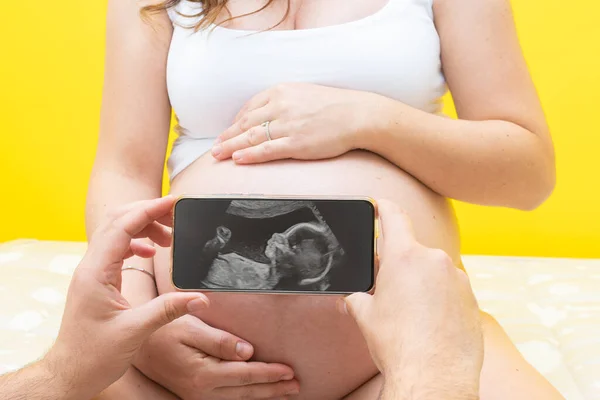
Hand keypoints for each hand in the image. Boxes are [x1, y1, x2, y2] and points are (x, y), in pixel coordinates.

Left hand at [43, 196, 208, 398]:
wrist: (70, 372)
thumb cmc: (94, 355)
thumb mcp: (135, 332)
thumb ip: (168, 310)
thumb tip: (201, 298)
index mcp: (96, 272)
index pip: (122, 226)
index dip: (148, 210)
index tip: (174, 202)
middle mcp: (90, 266)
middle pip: (116, 221)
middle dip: (147, 212)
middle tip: (176, 214)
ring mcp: (91, 272)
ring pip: (116, 232)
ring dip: (142, 227)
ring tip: (169, 237)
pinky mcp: (96, 280)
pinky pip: (115, 248)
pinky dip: (135, 242)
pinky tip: (150, 252)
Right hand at [135, 315, 299, 399]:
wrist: (136, 344)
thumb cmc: (164, 329)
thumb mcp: (191, 327)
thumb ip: (220, 341)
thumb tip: (248, 351)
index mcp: (203, 373)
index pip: (246, 374)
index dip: (270, 373)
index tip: (290, 371)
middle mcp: (202, 391)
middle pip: (246, 392)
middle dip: (273, 389)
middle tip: (297, 386)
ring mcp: (197, 396)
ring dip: (264, 396)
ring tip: (286, 392)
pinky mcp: (195, 394)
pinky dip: (246, 399)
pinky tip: (258, 395)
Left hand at [212, 83, 370, 162]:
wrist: (358, 114)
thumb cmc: (335, 106)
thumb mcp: (304, 94)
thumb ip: (284, 102)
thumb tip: (269, 115)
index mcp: (281, 92)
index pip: (250, 107)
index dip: (236, 122)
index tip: (228, 131)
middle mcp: (280, 106)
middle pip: (245, 123)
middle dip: (227, 136)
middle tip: (214, 147)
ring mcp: (287, 125)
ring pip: (251, 137)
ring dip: (231, 146)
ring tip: (218, 155)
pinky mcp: (296, 143)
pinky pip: (266, 150)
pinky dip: (249, 155)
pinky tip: (238, 159)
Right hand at [341, 200, 482, 397]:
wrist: (435, 377)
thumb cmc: (399, 346)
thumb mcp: (366, 316)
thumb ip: (358, 297)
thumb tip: (354, 298)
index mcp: (404, 257)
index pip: (393, 217)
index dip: (383, 207)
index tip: (379, 204)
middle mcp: (434, 260)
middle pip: (412, 251)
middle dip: (400, 266)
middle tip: (389, 291)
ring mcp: (457, 279)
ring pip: (433, 272)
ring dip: (422, 285)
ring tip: (412, 316)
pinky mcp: (472, 298)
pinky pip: (451, 290)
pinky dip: (440, 300)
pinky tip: (430, 324)